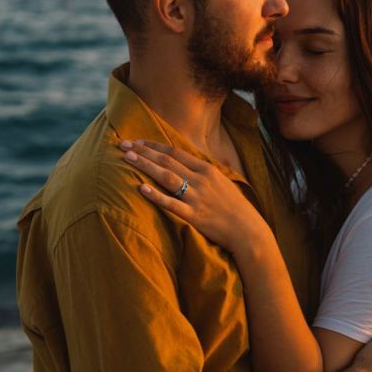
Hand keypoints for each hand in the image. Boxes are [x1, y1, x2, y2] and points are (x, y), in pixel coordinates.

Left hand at [118, 139, 271, 253]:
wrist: (248, 230)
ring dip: (145, 166)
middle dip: (143, 151)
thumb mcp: (222, 182)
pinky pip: (171, 204)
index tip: (137, 141)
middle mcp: (201, 179)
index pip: (175, 152)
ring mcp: (197, 197)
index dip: (154, 145)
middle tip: (123, 145)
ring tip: (127, 158)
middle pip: (167, 160)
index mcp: (207, 169)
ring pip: (166, 177)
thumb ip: (203, 173)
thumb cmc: (235, 207)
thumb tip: (185, 165)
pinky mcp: (194, 216)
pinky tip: (141, 189)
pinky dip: (156, 195)